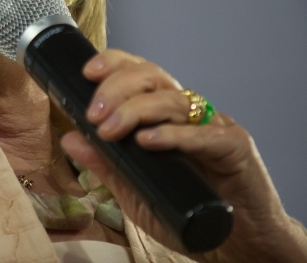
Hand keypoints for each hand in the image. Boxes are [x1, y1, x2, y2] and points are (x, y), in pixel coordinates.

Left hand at [60, 49, 306, 262]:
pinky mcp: (235, 147)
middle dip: (118, 89)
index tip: (87, 73)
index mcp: (163, 113)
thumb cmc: (184, 210)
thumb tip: (70, 139)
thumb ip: (106, 164)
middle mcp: (188, 112)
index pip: (139, 73)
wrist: (234, 241)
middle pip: (153, 77)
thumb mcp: (134, 189)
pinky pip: (205, 133)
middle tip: (95, 115)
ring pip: (173, 100)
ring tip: (111, 130)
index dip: (114, 65)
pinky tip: (149, 140)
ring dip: (137, 111)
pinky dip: (175, 134)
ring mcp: (213, 126)